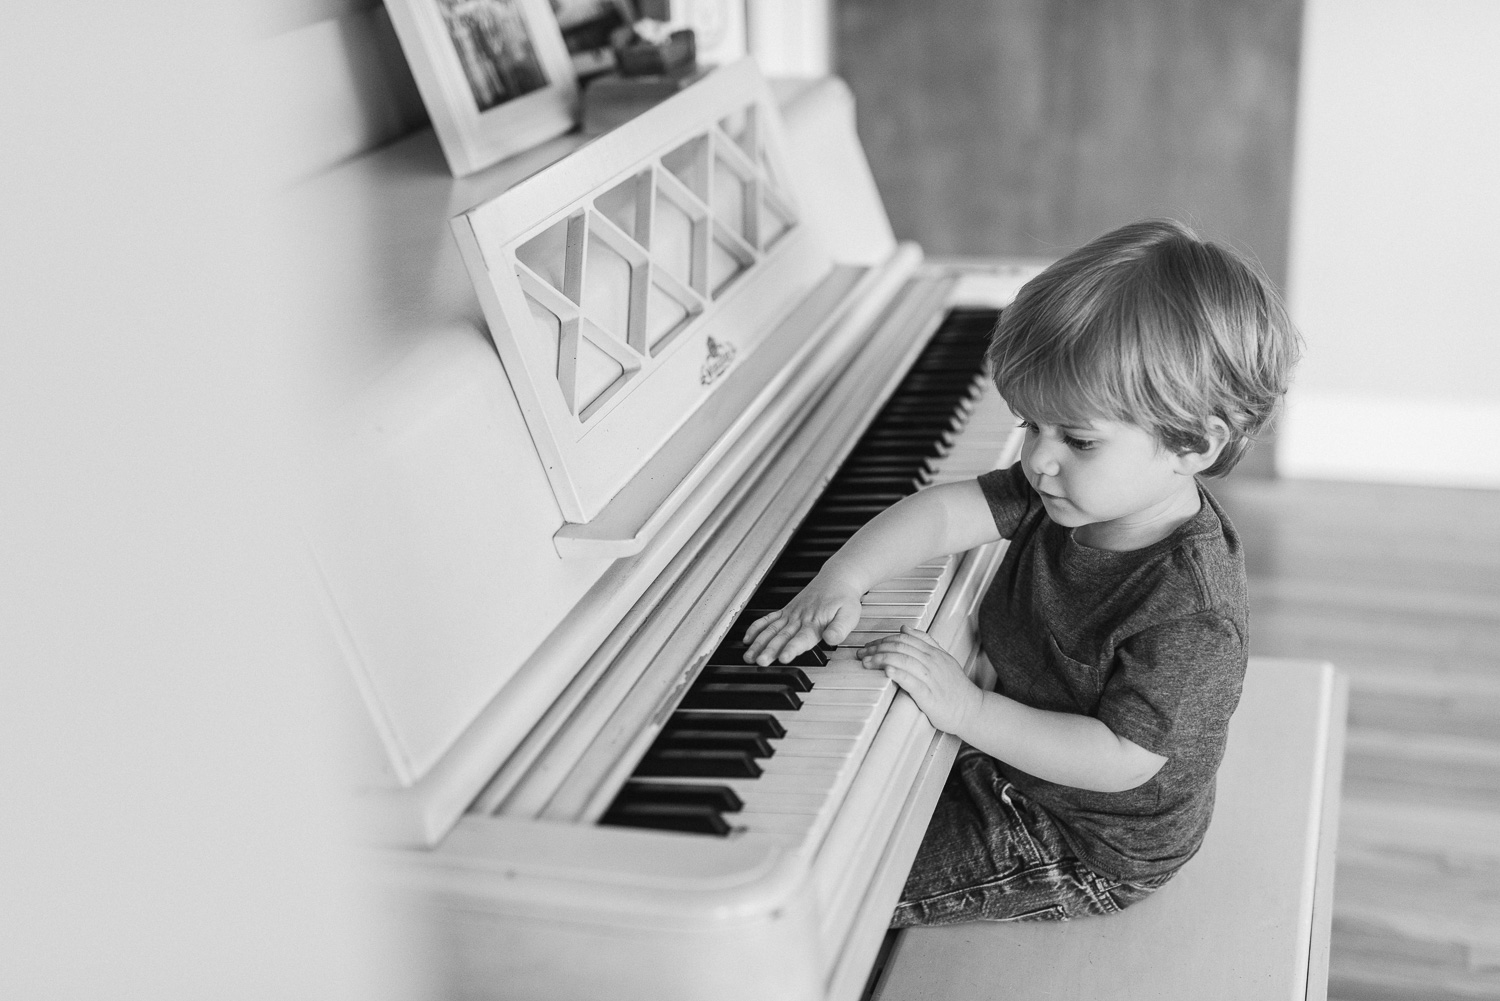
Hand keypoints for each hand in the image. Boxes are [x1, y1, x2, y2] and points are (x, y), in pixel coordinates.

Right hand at [742, 572, 863, 664]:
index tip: (783, 658)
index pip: (802, 638)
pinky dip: (757, 628)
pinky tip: (747, 640)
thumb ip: (839, 629)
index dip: (792, 649)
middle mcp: (800, 619)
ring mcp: (791, 615)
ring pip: (771, 630)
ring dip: (759, 643)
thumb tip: (830, 639)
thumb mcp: (850, 614)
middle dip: (770, 650)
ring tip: (748, 656)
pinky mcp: (786, 611)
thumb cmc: (844, 599)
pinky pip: (768, 619)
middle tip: (760, 661)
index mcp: (815, 622)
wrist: (837, 578)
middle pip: (782, 637)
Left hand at [860, 626, 982, 734]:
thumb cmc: (955, 687)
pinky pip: (913, 682)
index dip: (883, 640)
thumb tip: (905, 628)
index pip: (904, 639)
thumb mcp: (943, 658)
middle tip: (862, 654)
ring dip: (881, 659)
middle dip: (877, 649)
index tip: (869, 646)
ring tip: (866, 662)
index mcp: (933, 652)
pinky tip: (887, 671)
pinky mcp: (930, 696)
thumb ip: (925, 642)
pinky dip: (899, 674)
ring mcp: (931, 678)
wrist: (971, 709)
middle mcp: (932, 662)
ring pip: (903, 661)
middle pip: (900, 647)